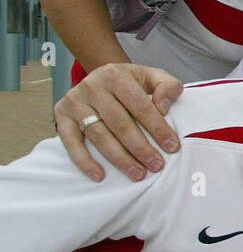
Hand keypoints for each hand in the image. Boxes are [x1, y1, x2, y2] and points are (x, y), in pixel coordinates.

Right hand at [53, 63, 182, 181]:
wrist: (101, 77)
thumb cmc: (131, 82)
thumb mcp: (153, 76)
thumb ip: (168, 87)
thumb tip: (163, 107)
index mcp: (116, 75)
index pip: (140, 106)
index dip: (158, 128)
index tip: (172, 147)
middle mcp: (92, 86)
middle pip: (120, 124)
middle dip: (140, 148)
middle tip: (156, 165)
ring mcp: (75, 102)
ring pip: (99, 135)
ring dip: (119, 158)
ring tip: (137, 173)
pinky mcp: (61, 115)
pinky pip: (71, 142)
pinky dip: (84, 161)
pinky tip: (100, 175)